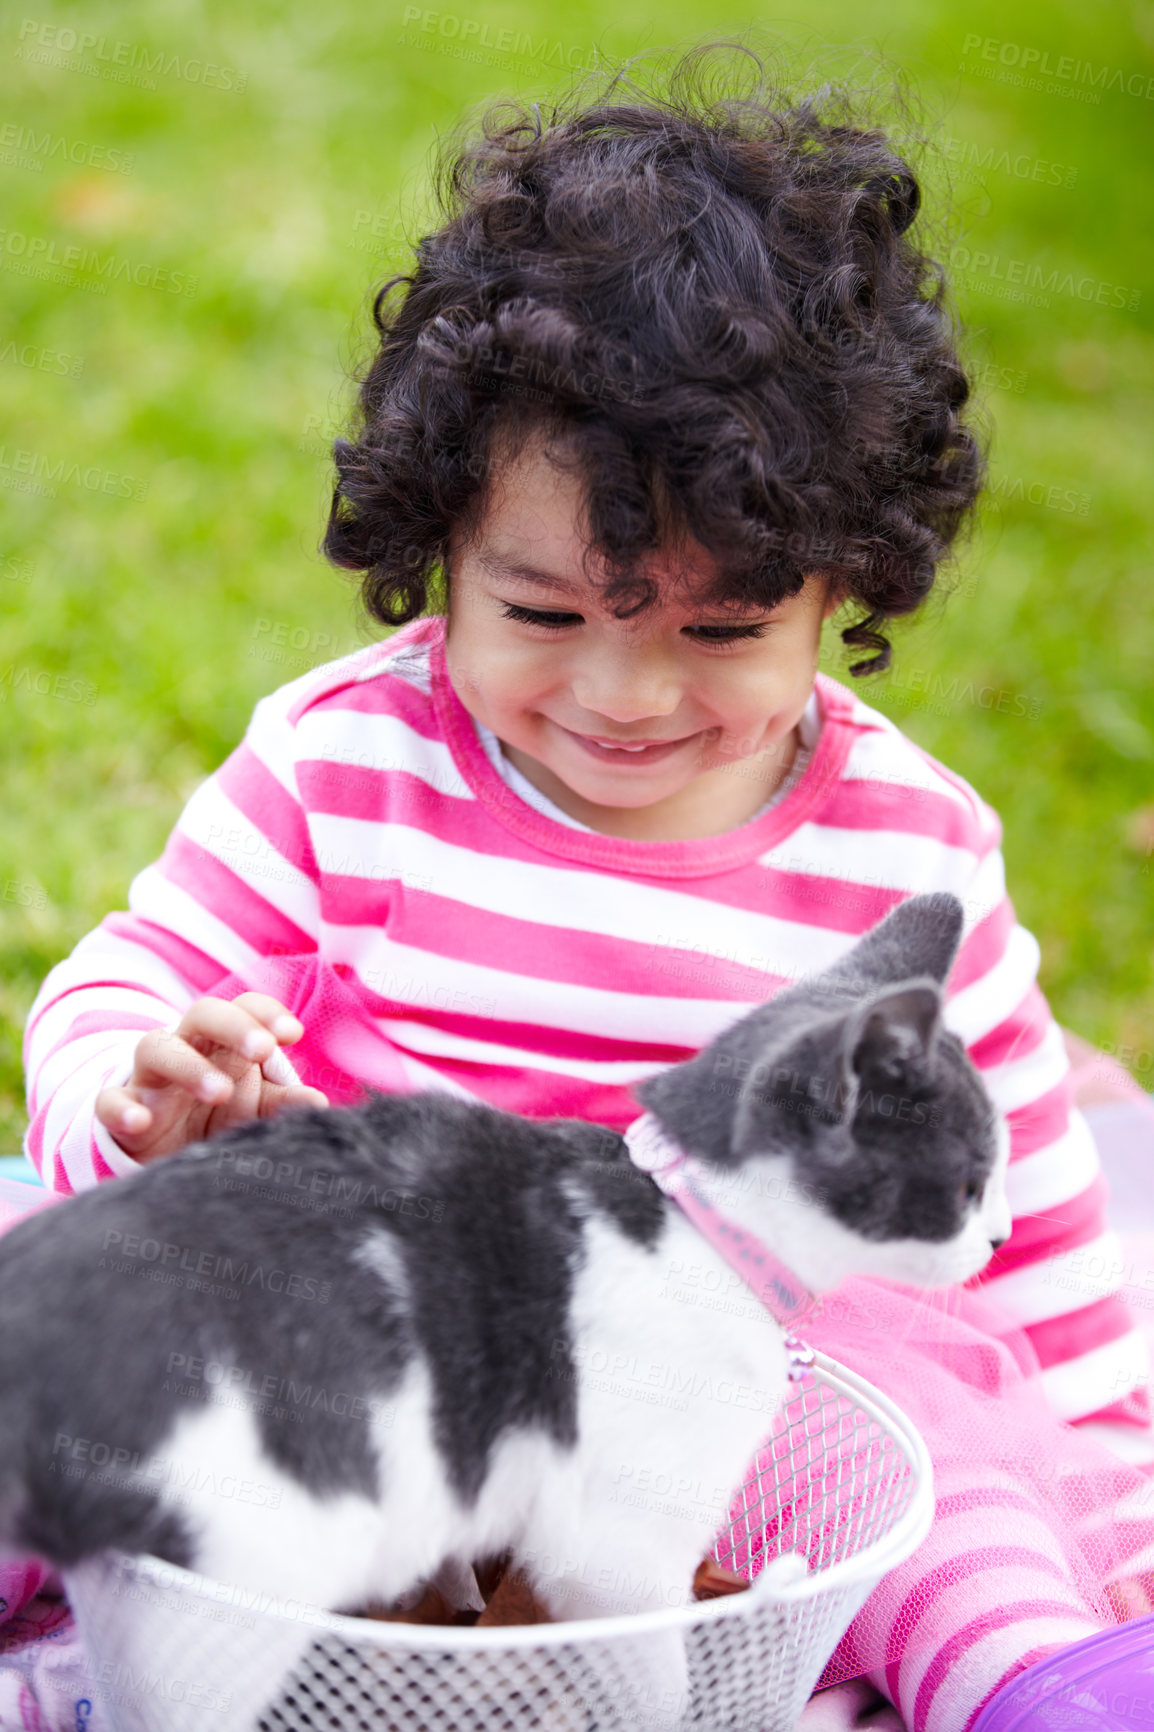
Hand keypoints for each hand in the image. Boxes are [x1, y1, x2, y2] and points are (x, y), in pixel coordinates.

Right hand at [95, 993, 328, 1162]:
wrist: (163, 1150)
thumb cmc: (217, 1116)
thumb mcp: (255, 1110)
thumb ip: (283, 1104)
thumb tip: (318, 1103)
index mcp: (224, 1042)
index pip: (244, 1008)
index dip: (266, 1013)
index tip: (292, 1033)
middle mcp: (187, 1048)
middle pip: (203, 1013)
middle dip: (234, 1025)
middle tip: (262, 1050)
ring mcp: (149, 1077)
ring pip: (156, 1048)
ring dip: (189, 1066)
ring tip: (221, 1093)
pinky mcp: (121, 1109)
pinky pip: (109, 1100)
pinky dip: (120, 1109)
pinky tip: (140, 1121)